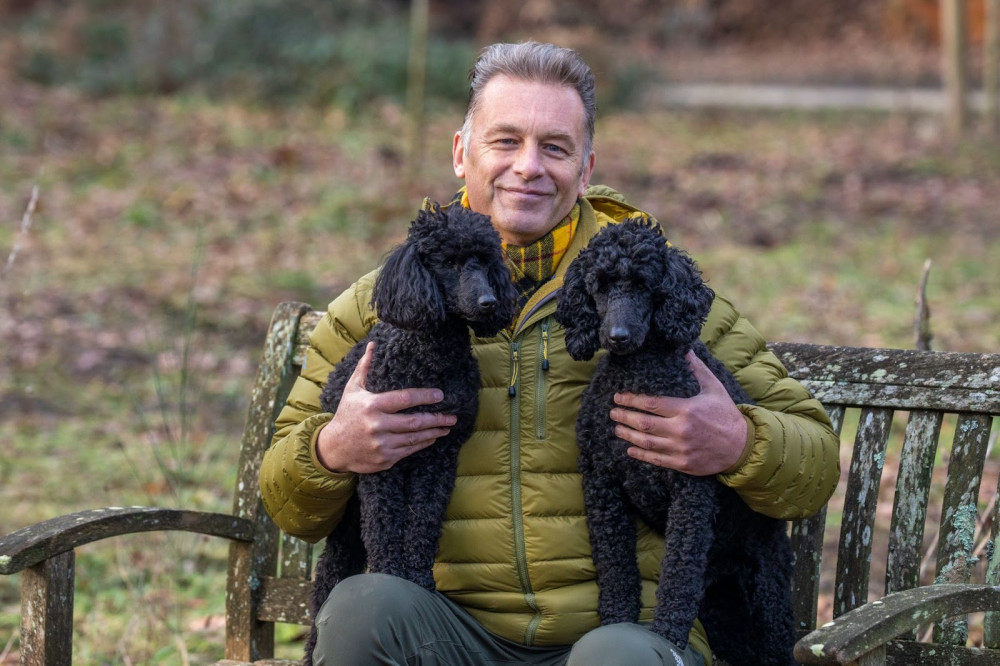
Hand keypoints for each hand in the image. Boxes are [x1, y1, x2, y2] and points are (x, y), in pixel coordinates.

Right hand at [316, 342, 456, 473]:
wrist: (334, 448)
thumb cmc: (346, 414)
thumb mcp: (352, 389)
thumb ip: (365, 367)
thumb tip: (372, 345)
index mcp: (372, 406)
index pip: (404, 399)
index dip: (424, 396)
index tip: (440, 395)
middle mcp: (378, 425)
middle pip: (415, 422)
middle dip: (437, 419)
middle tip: (452, 416)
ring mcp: (382, 444)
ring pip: (415, 438)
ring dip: (434, 432)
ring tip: (447, 427)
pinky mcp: (385, 459)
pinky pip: (409, 450)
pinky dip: (423, 444)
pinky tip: (432, 438)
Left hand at [610, 350, 747, 475]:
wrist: (741, 446)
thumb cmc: (726, 414)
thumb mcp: (713, 388)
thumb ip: (696, 369)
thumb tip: (684, 348)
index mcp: (686, 409)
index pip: (650, 404)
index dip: (631, 400)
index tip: (618, 397)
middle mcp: (681, 430)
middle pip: (644, 423)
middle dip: (624, 417)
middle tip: (613, 412)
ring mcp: (681, 449)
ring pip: (646, 442)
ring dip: (628, 435)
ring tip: (617, 428)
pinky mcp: (683, 464)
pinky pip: (657, 460)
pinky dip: (641, 454)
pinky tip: (630, 449)